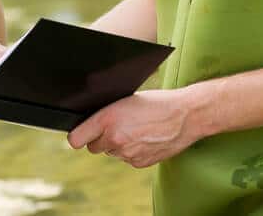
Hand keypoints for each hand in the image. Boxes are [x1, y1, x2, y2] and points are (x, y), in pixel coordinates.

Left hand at [67, 89, 201, 167]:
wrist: (185, 116)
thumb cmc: (156, 103)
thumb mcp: (124, 100)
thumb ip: (105, 114)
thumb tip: (90, 123)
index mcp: (107, 119)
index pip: (76, 139)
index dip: (78, 136)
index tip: (81, 134)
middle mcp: (115, 138)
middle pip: (93, 147)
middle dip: (100, 139)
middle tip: (115, 127)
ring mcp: (127, 153)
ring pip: (112, 153)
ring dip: (118, 145)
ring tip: (136, 130)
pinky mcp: (139, 163)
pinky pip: (127, 159)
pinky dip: (132, 151)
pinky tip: (145, 139)